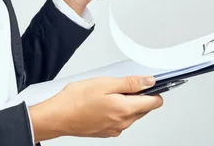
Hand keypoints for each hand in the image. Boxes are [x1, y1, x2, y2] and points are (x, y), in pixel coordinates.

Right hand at [28, 76, 162, 141]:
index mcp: (126, 110)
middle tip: (119, 85)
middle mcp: (123, 123)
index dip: (153, 90)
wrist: (58, 116)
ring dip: (125, 103)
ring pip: (131, 114)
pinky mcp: (106, 132)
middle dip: (137, 96)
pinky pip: (119, 120)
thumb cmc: (76, 100)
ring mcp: (115, 129)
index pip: (154, 102)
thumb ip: (130, 83)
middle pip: (143, 108)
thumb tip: (149, 82)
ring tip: (106, 93)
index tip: (147, 82)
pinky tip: (101, 103)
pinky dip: (115, 111)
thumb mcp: (105, 83)